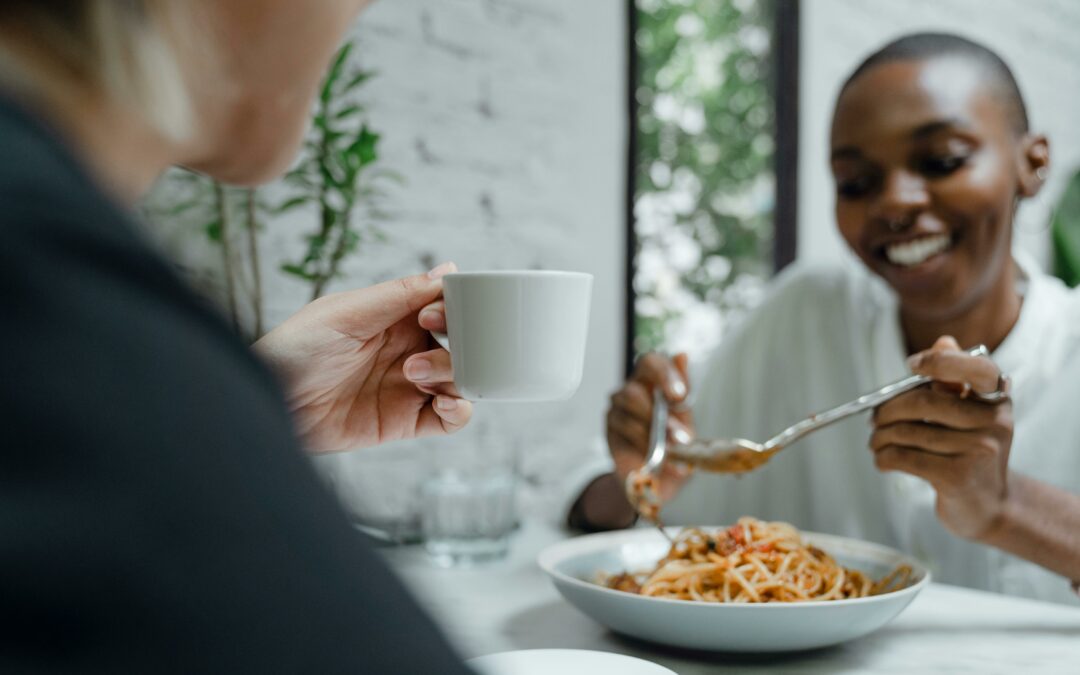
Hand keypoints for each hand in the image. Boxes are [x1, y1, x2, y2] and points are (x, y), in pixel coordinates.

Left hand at [254, 262, 471, 452]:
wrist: (270, 401)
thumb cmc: (295, 349)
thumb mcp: (346, 312)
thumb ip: (400, 294)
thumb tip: (448, 269)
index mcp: (396, 318)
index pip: (447, 308)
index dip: (453, 311)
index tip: (432, 316)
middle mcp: (408, 350)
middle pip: (461, 346)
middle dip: (457, 348)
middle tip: (418, 355)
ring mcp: (409, 387)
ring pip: (461, 380)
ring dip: (453, 376)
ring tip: (415, 376)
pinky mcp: (405, 421)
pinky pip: (450, 419)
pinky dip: (460, 411)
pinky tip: (444, 403)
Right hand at [606, 352, 693, 503]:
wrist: (658, 479)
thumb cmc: (674, 445)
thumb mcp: (686, 421)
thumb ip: (683, 393)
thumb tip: (682, 354)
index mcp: (655, 381)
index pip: (652, 361)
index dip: (665, 374)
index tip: (679, 396)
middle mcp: (634, 387)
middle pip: (634, 385)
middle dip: (659, 413)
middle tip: (680, 437)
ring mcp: (618, 404)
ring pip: (628, 403)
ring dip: (652, 430)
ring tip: (670, 450)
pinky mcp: (610, 422)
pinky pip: (623, 425)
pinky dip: (642, 442)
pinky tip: (652, 454)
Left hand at [870, 336, 1012, 539]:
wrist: (989, 506)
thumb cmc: (971, 452)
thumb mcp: (971, 415)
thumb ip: (954, 380)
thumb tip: (943, 341)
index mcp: (998, 398)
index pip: (975, 368)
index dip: (940, 361)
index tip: (911, 365)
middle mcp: (995, 421)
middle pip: (925, 402)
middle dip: (888, 409)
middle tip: (873, 418)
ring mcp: (979, 450)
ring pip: (909, 432)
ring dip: (880, 437)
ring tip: (875, 441)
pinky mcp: (958, 477)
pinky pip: (905, 457)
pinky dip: (884, 457)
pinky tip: (882, 460)